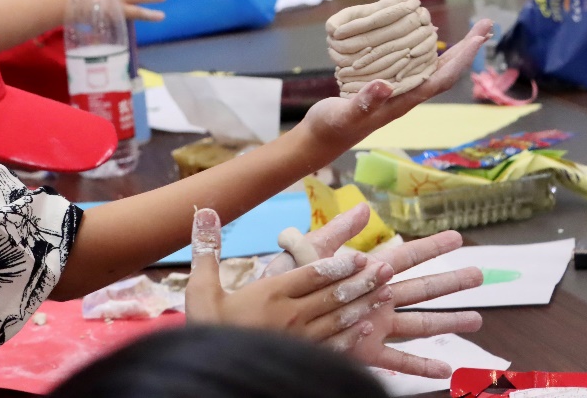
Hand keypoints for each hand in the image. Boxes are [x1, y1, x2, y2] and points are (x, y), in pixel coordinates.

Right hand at [185, 208, 391, 343]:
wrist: (211, 374)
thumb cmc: (206, 330)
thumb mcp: (200, 288)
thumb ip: (207, 249)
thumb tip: (206, 211)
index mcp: (271, 294)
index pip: (313, 274)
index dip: (339, 265)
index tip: (360, 256)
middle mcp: (291, 315)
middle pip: (333, 294)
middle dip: (362, 281)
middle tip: (386, 270)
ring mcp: (300, 340)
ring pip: (340, 319)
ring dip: (364, 304)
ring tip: (385, 294)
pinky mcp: (303, 358)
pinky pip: (334, 346)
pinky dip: (354, 336)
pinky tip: (367, 329)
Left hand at [264, 204, 483, 376]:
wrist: (269, 317)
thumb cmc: (286, 282)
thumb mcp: (310, 251)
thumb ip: (338, 232)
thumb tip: (365, 208)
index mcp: (364, 273)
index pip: (405, 256)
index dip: (431, 247)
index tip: (457, 237)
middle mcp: (376, 299)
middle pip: (422, 289)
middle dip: (450, 281)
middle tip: (480, 274)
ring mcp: (375, 325)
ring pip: (420, 323)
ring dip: (448, 321)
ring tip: (478, 318)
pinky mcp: (366, 352)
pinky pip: (399, 360)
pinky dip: (422, 366)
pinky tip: (446, 369)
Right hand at [299, 19, 491, 154]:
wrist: (321, 138)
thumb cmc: (332, 127)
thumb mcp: (346, 114)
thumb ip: (365, 101)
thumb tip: (385, 84)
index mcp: (403, 101)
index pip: (441, 78)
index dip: (462, 58)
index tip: (480, 37)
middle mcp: (406, 95)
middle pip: (444, 71)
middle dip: (466, 49)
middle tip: (486, 24)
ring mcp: (396, 92)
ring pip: (431, 68)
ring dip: (451, 51)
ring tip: (466, 33)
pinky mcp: (384, 87)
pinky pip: (412, 66)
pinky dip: (423, 51)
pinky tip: (420, 41)